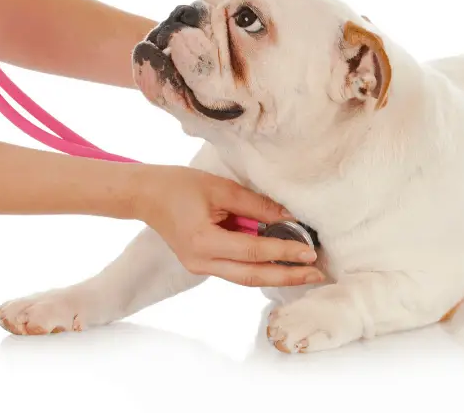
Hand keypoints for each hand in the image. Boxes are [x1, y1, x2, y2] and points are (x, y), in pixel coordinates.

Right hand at [133, 165, 325, 286]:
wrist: (146, 195)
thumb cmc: (180, 185)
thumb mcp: (221, 189)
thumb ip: (256, 205)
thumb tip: (290, 218)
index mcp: (204, 242)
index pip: (254, 251)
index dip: (284, 252)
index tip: (310, 252)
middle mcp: (201, 262)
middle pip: (252, 276)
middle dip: (287, 276)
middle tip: (317, 274)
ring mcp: (200, 267)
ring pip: (245, 278)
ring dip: (276, 276)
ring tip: (305, 274)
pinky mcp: (202, 264)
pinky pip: (237, 270)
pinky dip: (260, 268)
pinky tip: (281, 266)